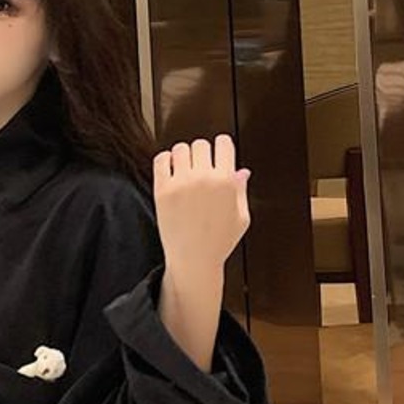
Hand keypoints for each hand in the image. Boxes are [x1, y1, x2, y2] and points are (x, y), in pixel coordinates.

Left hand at [153, 135, 250, 273]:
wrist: (194, 260)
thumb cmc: (219, 242)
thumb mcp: (241, 218)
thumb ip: (241, 191)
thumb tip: (242, 171)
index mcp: (226, 182)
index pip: (223, 143)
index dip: (221, 147)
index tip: (218, 153)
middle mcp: (204, 178)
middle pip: (201, 144)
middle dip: (202, 153)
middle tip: (200, 166)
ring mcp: (182, 183)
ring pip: (181, 148)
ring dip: (184, 156)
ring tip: (185, 169)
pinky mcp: (163, 190)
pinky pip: (161, 159)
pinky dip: (166, 160)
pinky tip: (170, 170)